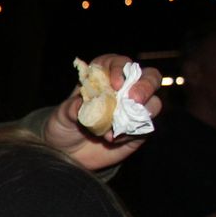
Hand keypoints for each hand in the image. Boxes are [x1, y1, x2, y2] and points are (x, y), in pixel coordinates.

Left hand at [43, 53, 164, 170]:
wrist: (68, 153)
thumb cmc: (64, 126)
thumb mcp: (62, 116)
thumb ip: (72, 108)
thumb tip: (83, 103)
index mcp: (103, 77)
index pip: (118, 63)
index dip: (120, 69)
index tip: (116, 83)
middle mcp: (124, 90)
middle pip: (149, 77)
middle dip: (145, 86)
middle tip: (134, 98)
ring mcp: (135, 109)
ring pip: (153, 103)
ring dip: (137, 115)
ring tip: (112, 129)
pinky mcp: (139, 129)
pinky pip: (146, 127)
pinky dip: (132, 132)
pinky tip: (113, 139)